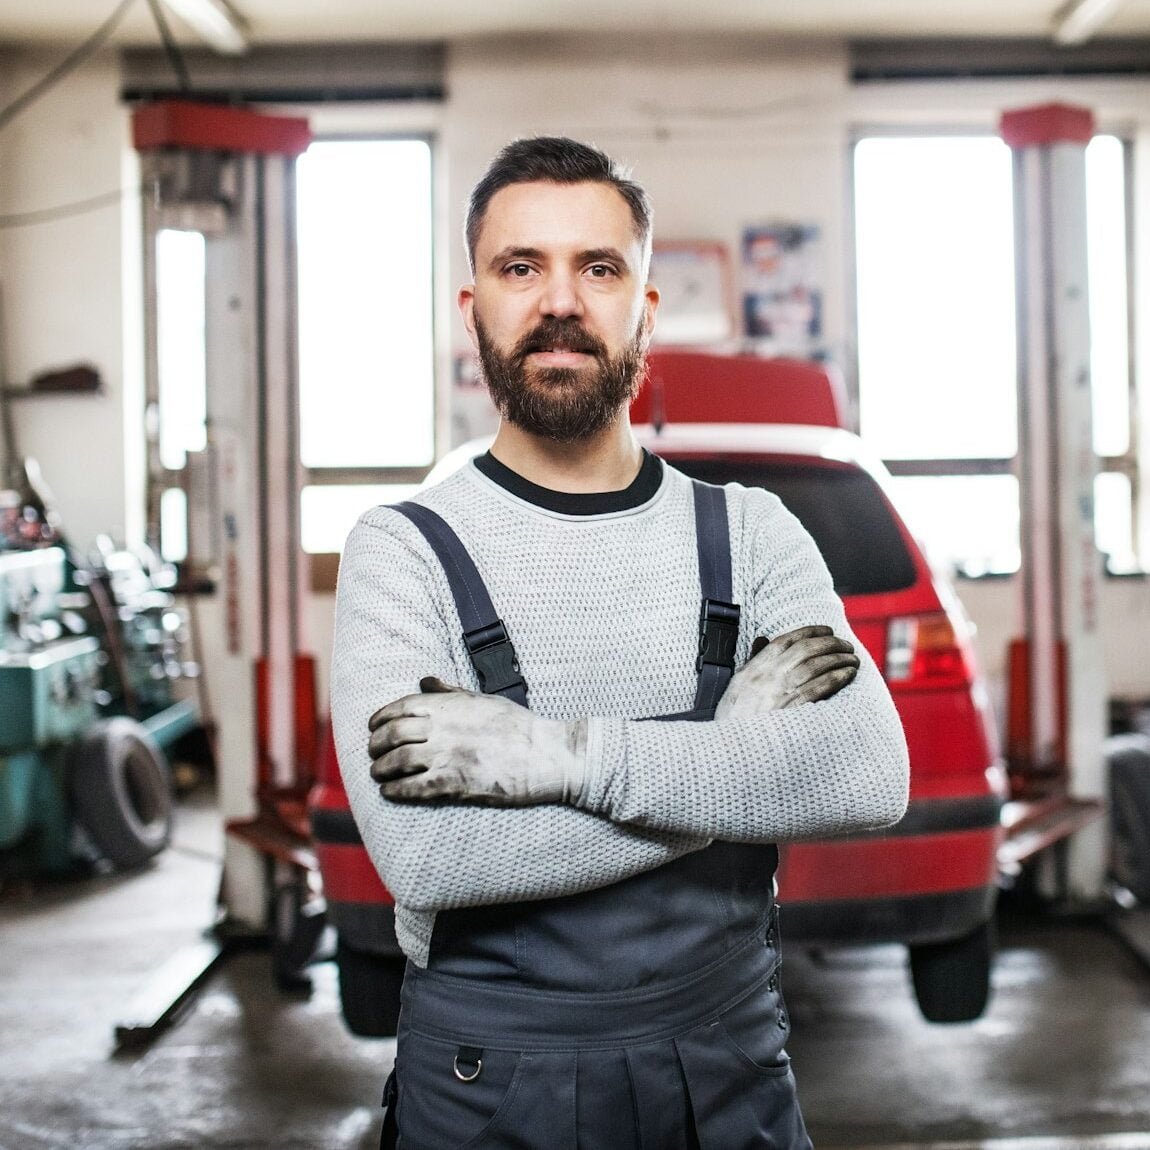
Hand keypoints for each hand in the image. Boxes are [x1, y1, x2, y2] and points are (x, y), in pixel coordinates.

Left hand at [368, 677, 586, 805]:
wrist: (544, 755)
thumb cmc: (518, 726)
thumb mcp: (484, 699)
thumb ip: (450, 692)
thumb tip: (424, 681)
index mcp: (449, 706)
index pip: (400, 707)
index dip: (380, 718)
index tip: (373, 727)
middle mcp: (442, 729)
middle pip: (392, 735)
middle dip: (375, 744)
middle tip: (372, 752)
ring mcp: (445, 757)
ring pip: (396, 762)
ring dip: (380, 769)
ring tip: (377, 773)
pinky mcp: (452, 785)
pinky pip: (412, 788)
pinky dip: (395, 790)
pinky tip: (390, 792)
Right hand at [715, 625, 859, 718]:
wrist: (731, 750)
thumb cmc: (734, 720)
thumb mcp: (736, 686)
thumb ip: (751, 662)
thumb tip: (762, 640)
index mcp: (754, 668)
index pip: (785, 641)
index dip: (810, 632)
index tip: (827, 631)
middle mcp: (768, 676)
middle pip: (805, 649)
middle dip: (830, 643)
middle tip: (846, 645)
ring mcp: (780, 692)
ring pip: (816, 665)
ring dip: (839, 659)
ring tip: (853, 659)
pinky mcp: (792, 709)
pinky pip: (819, 687)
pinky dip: (837, 677)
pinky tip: (848, 674)